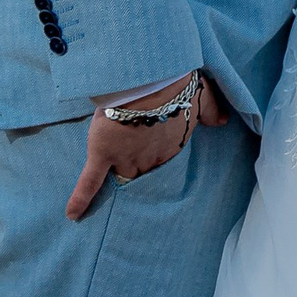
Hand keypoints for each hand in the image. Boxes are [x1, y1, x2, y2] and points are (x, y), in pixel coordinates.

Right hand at [65, 70, 201, 219]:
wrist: (150, 82)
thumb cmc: (177, 86)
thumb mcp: (202, 96)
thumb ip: (211, 110)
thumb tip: (222, 121)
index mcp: (171, 146)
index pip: (165, 160)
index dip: (158, 158)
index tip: (155, 159)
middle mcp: (149, 157)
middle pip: (143, 171)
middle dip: (140, 171)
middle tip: (134, 176)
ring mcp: (125, 158)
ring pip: (122, 176)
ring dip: (118, 181)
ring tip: (108, 199)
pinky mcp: (103, 154)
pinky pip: (90, 182)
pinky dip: (81, 198)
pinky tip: (73, 214)